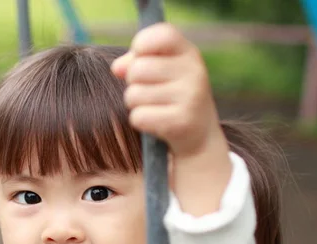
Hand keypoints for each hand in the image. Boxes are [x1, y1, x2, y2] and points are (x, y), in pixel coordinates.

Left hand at [111, 22, 224, 158]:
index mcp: (188, 52)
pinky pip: (138, 117)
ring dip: (135, 103)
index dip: (141, 44)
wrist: (199, 134)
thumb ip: (136, 61)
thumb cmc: (171, 95)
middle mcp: (193, 71)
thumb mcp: (160, 71)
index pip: (161, 34)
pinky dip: (140, 121)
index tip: (139, 56)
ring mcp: (190, 97)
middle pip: (137, 69)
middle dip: (132, 82)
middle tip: (147, 89)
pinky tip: (156, 121)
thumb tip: (117, 68)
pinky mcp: (181, 122)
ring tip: (153, 106)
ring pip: (134, 95)